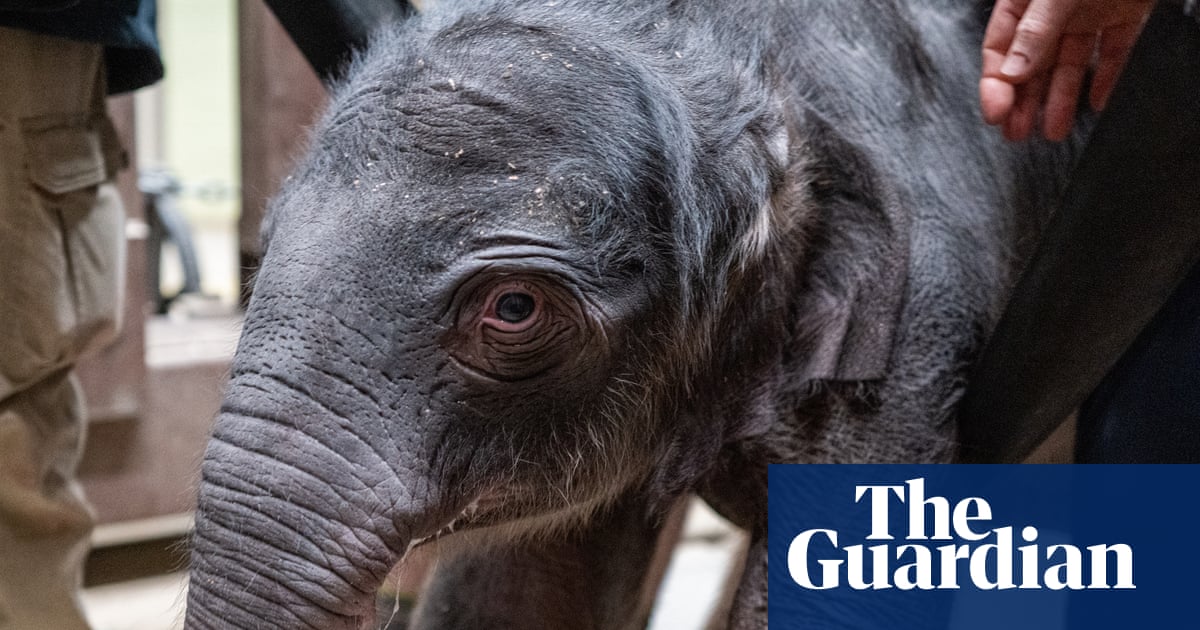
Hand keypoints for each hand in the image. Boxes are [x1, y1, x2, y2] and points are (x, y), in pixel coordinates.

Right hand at [980, 0, 1153, 140]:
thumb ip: (1035, 31)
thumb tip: (1012, 71)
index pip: (1001, 48)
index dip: (995, 83)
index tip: (996, 113)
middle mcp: (1054, 9)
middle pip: (1032, 63)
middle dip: (1023, 100)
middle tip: (1016, 133)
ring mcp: (1089, 12)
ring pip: (1069, 64)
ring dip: (1059, 99)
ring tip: (1052, 131)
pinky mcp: (1125, 14)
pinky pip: (1114, 52)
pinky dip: (1106, 79)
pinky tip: (1098, 103)